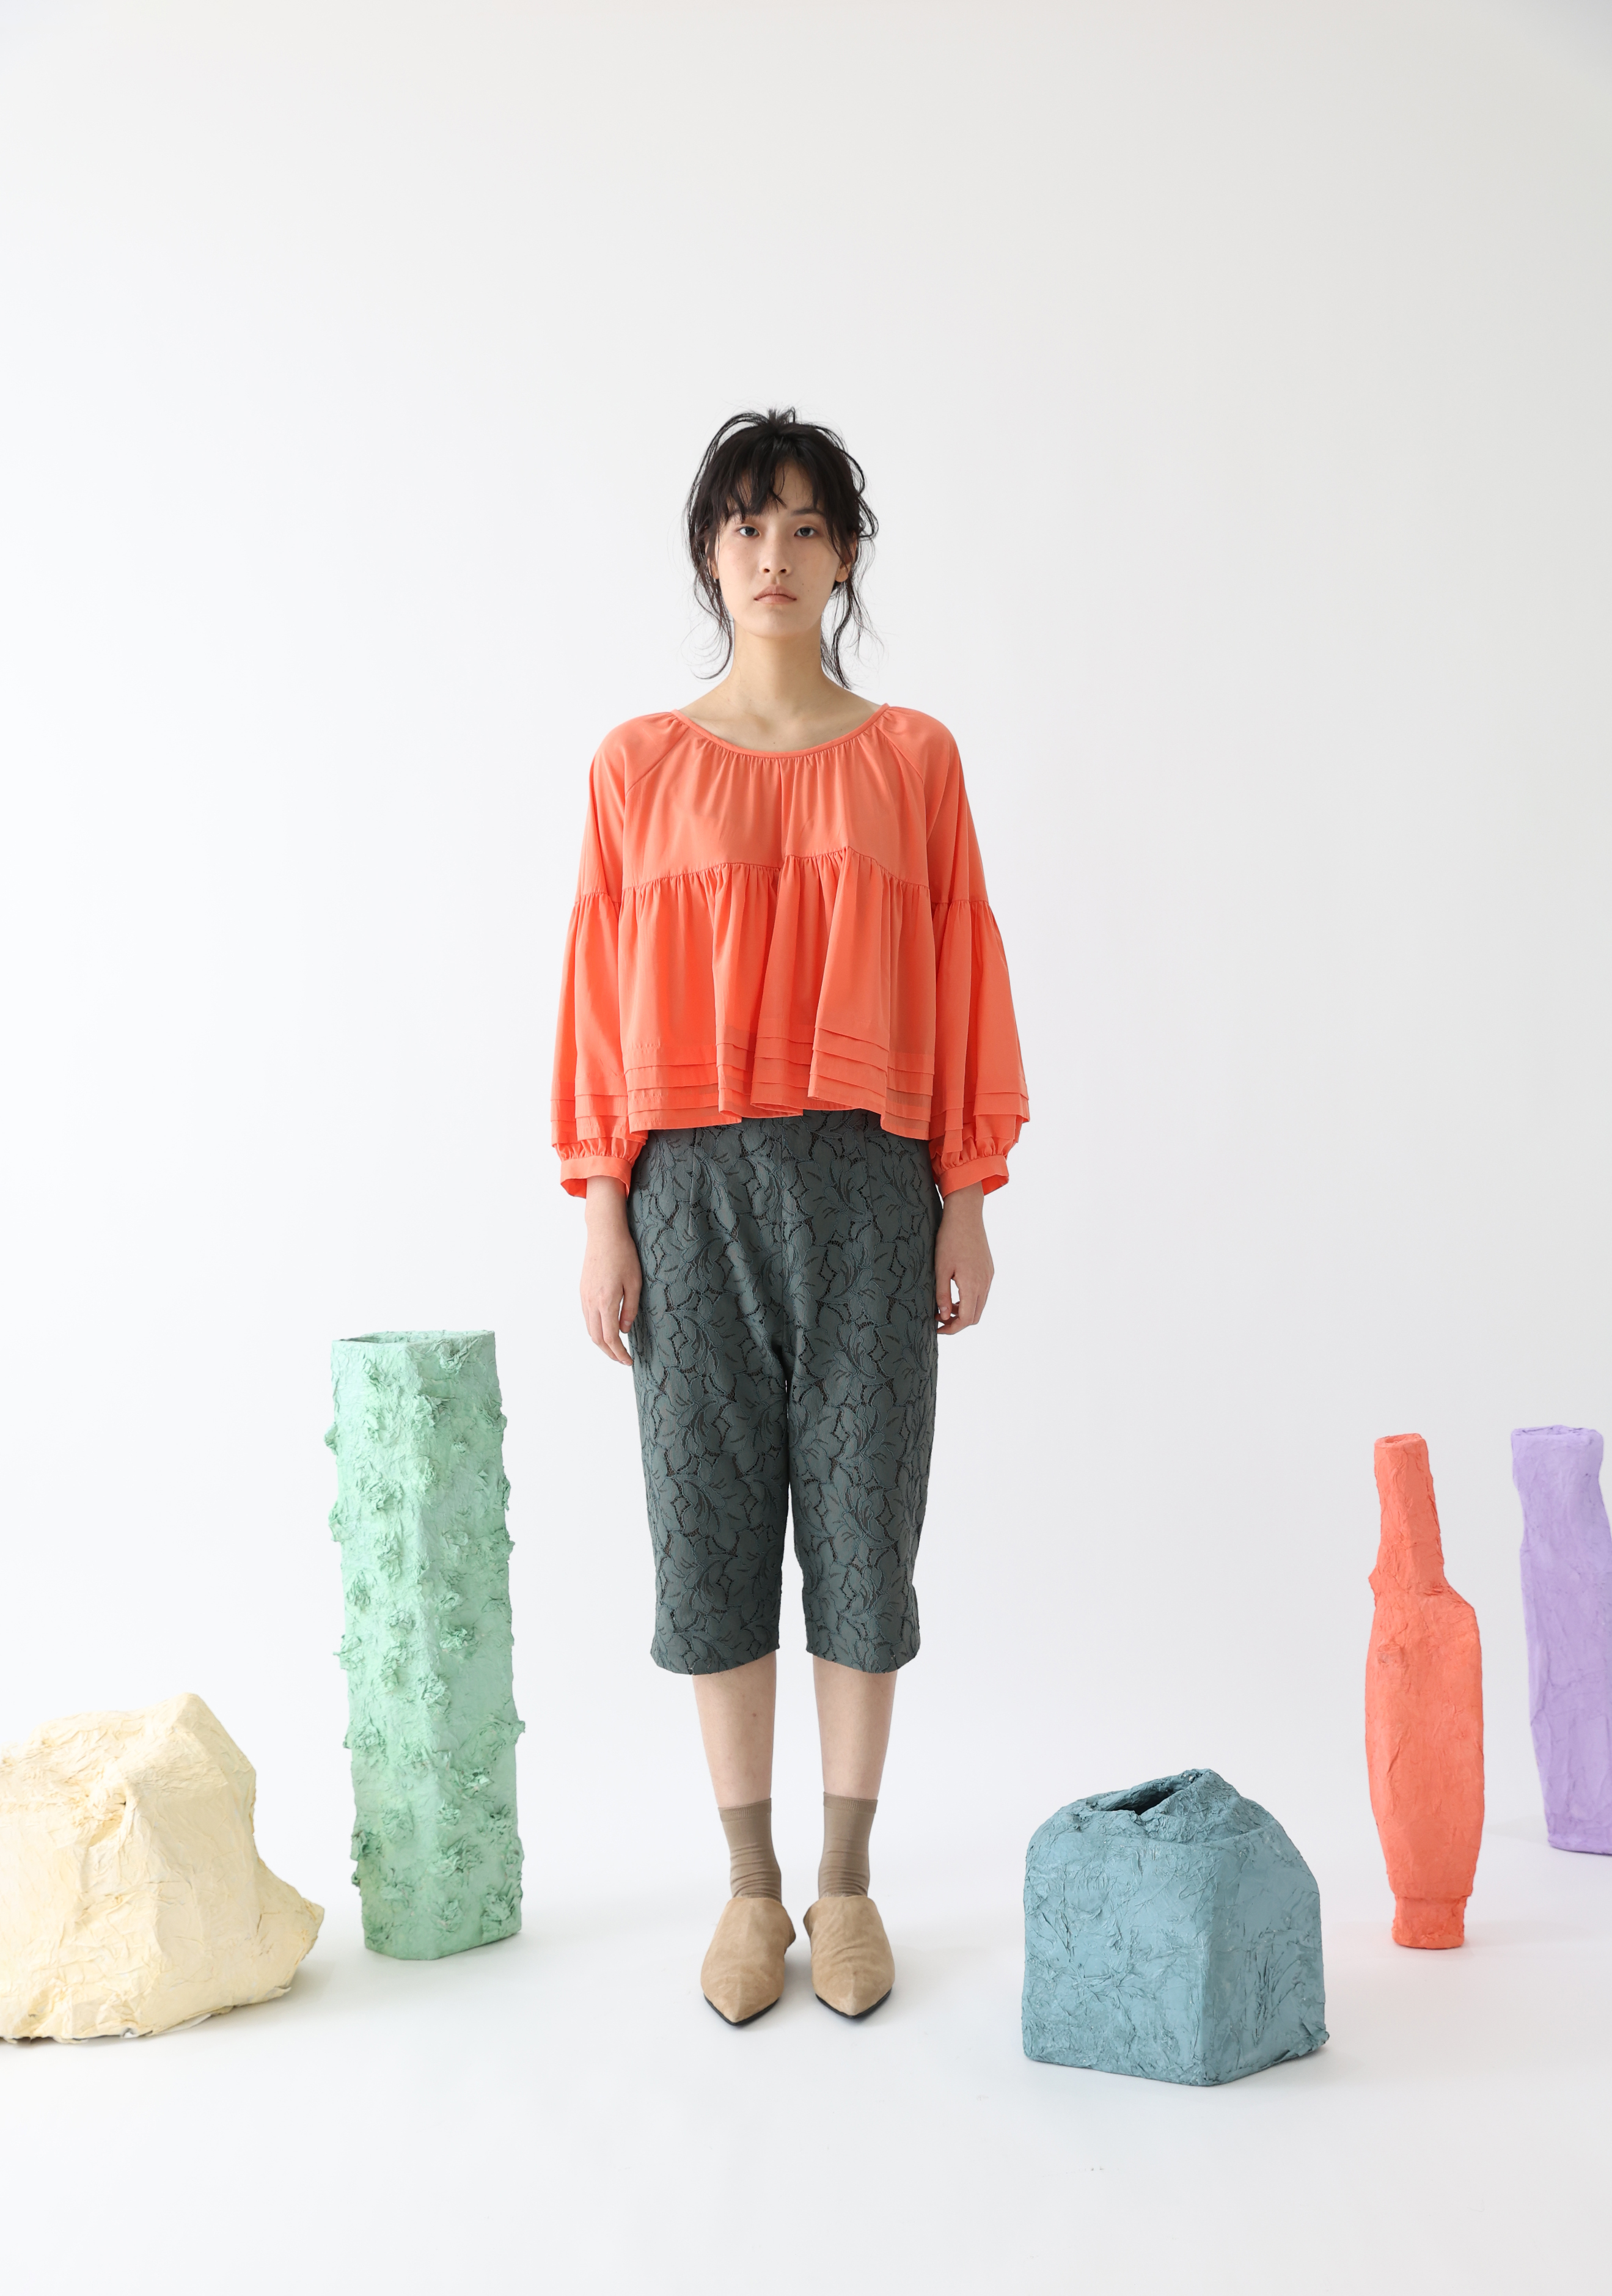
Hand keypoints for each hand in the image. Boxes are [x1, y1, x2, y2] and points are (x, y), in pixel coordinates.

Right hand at [580, 1178, 641, 1364]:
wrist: (604, 1233)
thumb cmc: (623, 1254)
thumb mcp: (635, 1283)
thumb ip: (630, 1309)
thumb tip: (624, 1330)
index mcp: (606, 1301)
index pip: (610, 1338)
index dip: (619, 1353)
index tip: (629, 1361)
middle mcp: (591, 1302)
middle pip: (596, 1338)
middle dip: (609, 1353)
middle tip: (623, 1359)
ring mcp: (584, 1296)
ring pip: (589, 1329)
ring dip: (602, 1343)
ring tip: (616, 1348)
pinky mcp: (582, 1291)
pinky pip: (587, 1317)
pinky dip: (596, 1329)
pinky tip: (607, 1329)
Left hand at [934, 1182, 992, 1335]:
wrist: (966, 1215)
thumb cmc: (950, 1239)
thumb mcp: (940, 1268)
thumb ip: (942, 1295)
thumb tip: (943, 1316)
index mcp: (972, 1285)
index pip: (966, 1319)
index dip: (952, 1329)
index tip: (938, 1329)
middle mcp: (984, 1283)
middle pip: (975, 1316)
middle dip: (958, 1322)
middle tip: (939, 1319)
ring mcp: (989, 1276)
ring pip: (980, 1304)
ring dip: (964, 1310)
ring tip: (945, 1304)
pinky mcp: (989, 1269)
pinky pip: (983, 1291)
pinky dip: (970, 1298)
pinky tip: (956, 1290)